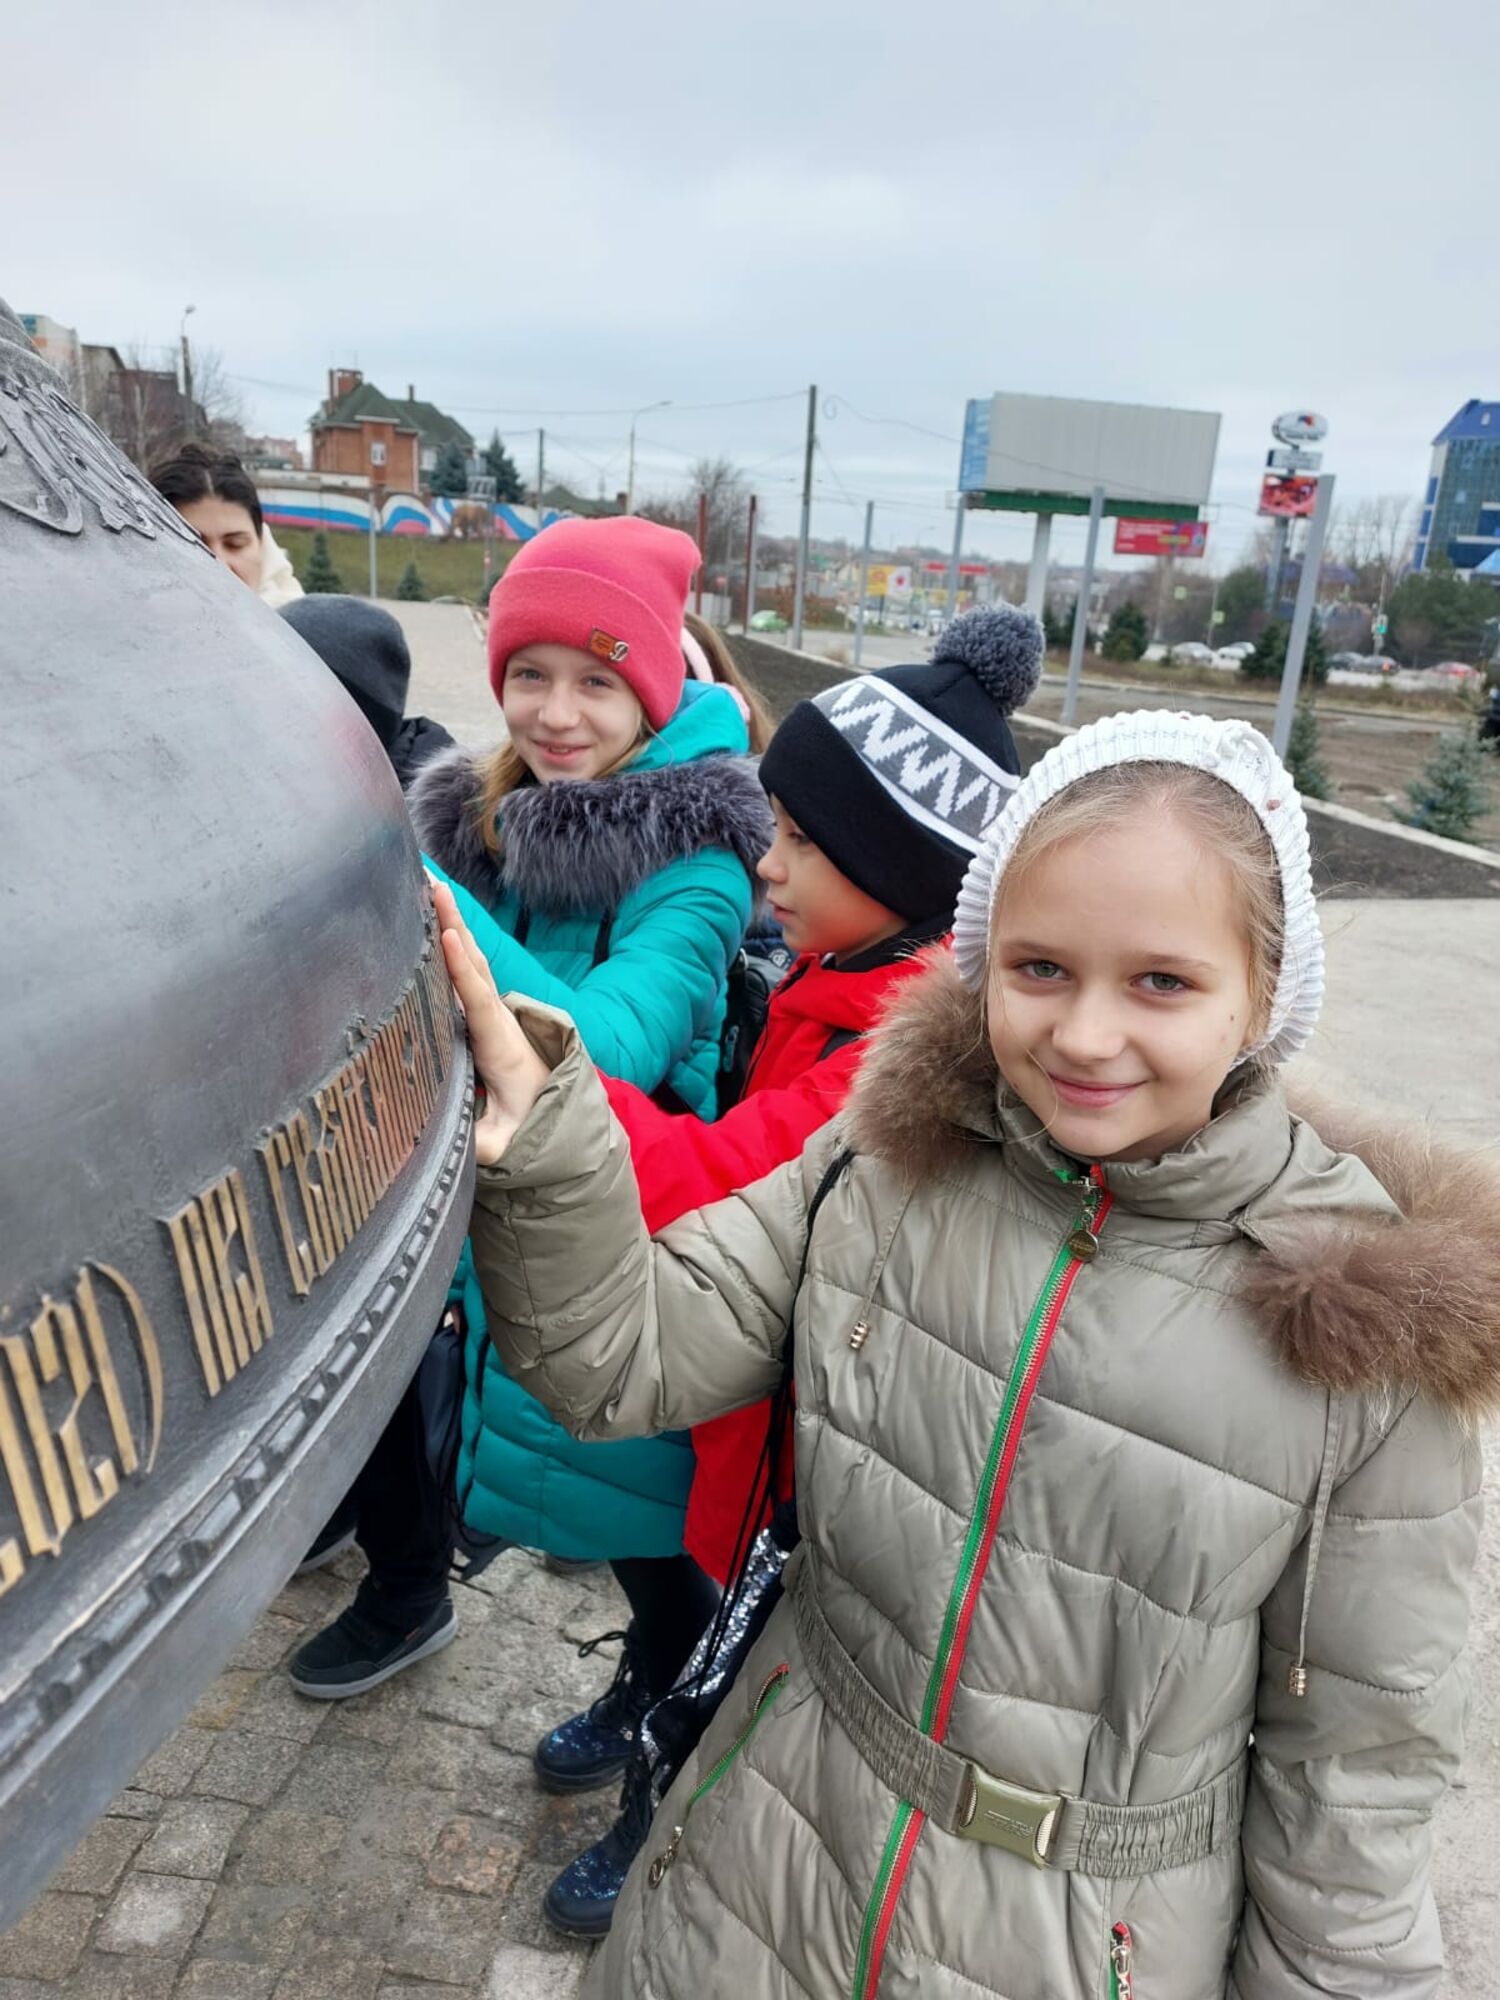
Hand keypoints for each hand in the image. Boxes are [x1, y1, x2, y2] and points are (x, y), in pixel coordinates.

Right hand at [430, 879, 550, 1164]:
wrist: (557, 1116)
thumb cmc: (527, 1127)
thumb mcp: (505, 1143)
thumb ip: (484, 1145)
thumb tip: (458, 1149)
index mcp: (499, 1045)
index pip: (480, 1002)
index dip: (462, 971)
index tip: (449, 937)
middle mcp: (497, 1019)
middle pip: (473, 964)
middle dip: (453, 923)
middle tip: (431, 883)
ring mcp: (490, 1012)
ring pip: (469, 959)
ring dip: (450, 921)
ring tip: (429, 882)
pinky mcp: (482, 1013)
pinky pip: (464, 970)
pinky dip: (449, 938)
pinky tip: (432, 915)